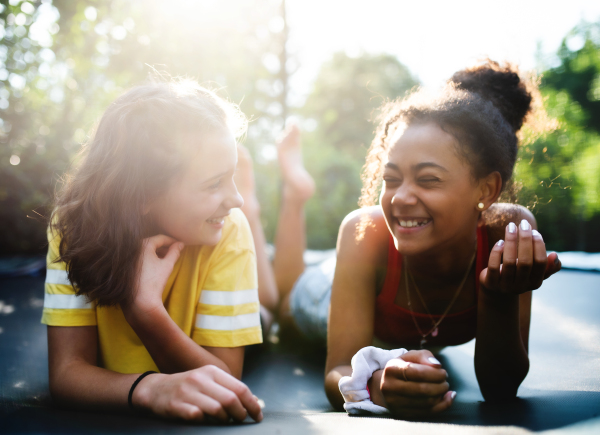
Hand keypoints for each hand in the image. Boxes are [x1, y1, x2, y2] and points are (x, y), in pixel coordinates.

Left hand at [125, 234, 183, 314]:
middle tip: (174, 252)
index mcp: (143, 245)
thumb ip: (175, 252)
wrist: (140, 301)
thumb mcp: (167, 265)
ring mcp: (128, 257)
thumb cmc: (154, 282)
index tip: (179, 244)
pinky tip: (154, 265)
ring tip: (166, 259)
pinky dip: (148, 258)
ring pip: (145, 250)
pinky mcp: (126, 266)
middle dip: (164, 246)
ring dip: (156, 252)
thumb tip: (181, 244)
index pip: (161, 238)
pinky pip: (139, 256)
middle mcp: (133, 248)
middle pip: (152, 243)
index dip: (172, 240)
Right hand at [133, 365, 262, 422]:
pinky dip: (205, 421)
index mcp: (212, 372)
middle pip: (231, 400)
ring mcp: (187, 392)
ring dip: (224, 420)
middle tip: (241, 420)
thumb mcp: (208, 381)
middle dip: (241, 414)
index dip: (252, 404)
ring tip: (224, 422)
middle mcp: (201, 379)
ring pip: (217, 409)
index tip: (257, 415)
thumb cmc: (188, 388)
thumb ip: (229, 389)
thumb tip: (255, 401)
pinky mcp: (176, 405)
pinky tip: (205, 422)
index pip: (240, 388)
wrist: (155, 389)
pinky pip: (197, 416)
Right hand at [370, 350, 453, 416]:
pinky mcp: (402, 414)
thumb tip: (437, 365)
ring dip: (441, 395)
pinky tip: (448, 398)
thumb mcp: (410, 356)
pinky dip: (442, 406)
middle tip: (445, 381)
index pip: (417, 372)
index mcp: (391, 369)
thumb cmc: (403, 367)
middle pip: (422, 389)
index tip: (443, 372)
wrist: (387, 386)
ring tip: (443, 388)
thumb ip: (424, 356)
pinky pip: (427, 412)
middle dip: (440, 385)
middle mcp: (389, 387)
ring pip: (426, 402)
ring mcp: (394, 403)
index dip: (435, 374)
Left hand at [480, 219, 560, 294]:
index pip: (540, 263)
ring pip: (508, 262)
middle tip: (524, 223)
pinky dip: (496, 252)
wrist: (496, 291)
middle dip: (525, 240)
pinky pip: (493, 266)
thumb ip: (546, 266)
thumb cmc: (518, 275)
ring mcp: (505, 285)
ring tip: (510, 226)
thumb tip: (555, 256)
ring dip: (510, 241)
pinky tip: (500, 241)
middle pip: (525, 261)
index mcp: (535, 282)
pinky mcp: (491, 283)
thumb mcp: (533, 273)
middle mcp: (521, 285)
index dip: (539, 246)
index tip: (535, 231)